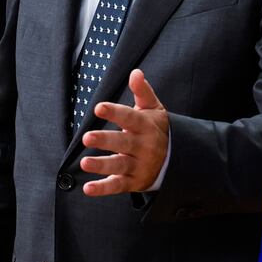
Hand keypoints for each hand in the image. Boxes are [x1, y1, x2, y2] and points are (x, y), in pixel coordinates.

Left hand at [80, 69, 169, 196]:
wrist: (177, 159)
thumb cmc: (157, 129)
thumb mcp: (154, 109)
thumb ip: (143, 92)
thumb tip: (135, 72)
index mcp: (145, 126)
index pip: (129, 118)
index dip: (115, 112)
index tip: (99, 108)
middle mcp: (142, 147)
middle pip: (123, 143)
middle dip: (105, 140)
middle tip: (87, 137)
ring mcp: (138, 165)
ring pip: (119, 166)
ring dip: (101, 165)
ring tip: (85, 162)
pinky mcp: (133, 182)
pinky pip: (117, 186)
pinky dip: (103, 189)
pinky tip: (88, 188)